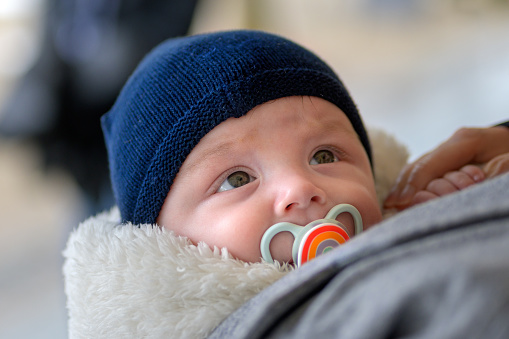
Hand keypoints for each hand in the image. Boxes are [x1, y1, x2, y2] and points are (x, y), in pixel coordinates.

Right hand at [384, 126, 508, 210]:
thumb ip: (499, 170)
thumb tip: (481, 181)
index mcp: (465, 140)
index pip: (431, 163)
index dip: (414, 184)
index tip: (402, 202)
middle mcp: (451, 144)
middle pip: (417, 165)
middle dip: (403, 186)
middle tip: (390, 206)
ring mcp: (447, 152)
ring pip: (416, 169)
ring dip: (404, 187)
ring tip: (391, 205)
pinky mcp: (447, 162)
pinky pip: (423, 173)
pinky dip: (410, 186)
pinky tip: (401, 199)